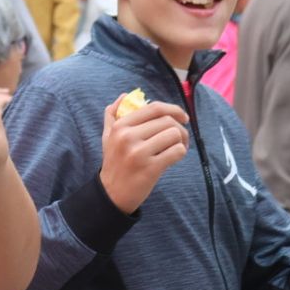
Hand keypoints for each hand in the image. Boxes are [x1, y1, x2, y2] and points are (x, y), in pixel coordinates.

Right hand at [99, 94, 188, 213]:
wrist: (111, 193)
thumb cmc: (114, 163)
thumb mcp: (107, 137)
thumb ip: (113, 115)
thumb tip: (125, 95)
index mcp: (120, 126)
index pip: (154, 108)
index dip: (173, 109)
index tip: (182, 117)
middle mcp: (127, 137)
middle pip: (167, 121)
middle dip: (180, 128)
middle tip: (181, 138)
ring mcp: (139, 153)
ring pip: (174, 135)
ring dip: (182, 141)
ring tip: (177, 147)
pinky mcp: (150, 168)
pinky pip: (177, 152)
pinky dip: (181, 153)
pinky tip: (174, 158)